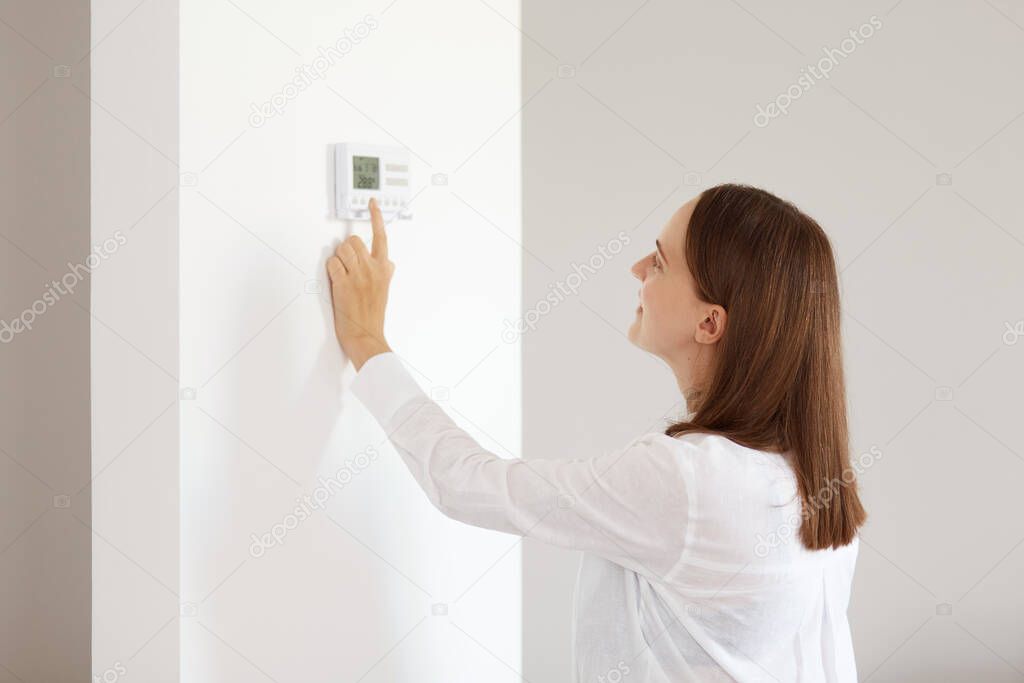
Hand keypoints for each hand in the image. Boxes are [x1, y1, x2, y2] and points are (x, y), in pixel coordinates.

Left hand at [327, 197, 394, 369]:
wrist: (366, 335)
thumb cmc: (373, 315)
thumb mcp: (386, 290)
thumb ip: (386, 272)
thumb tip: (388, 262)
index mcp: (385, 269)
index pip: (382, 236)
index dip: (376, 217)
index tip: (372, 203)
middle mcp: (373, 268)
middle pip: (354, 241)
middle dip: (346, 250)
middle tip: (346, 266)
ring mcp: (358, 275)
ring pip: (341, 250)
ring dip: (338, 260)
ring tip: (342, 275)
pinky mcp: (343, 283)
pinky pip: (332, 264)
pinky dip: (331, 270)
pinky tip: (336, 281)